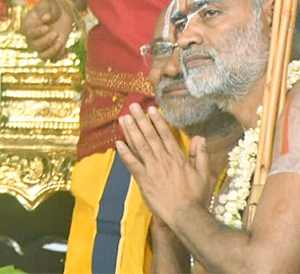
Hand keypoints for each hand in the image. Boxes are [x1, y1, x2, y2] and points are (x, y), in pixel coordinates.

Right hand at [20, 0, 73, 59]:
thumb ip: (45, 9)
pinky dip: (59, 55)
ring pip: (42, 56)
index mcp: (28, 26)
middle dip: (46, 41)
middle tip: (56, 32)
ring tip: (60, 42)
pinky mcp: (52, 50)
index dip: (37, 32)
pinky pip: (53, 59)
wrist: (62, 12)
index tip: (47, 27)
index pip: (28, 33)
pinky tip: (65, 48)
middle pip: (35, 46)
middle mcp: (33, 38)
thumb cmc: (51, 7)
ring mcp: (42, 45)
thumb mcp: (48, 4)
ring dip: (52, 51)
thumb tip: (46, 18)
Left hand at [117, 103, 210, 228]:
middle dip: (140, 120)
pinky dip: (125, 153)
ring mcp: (153, 169)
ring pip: (140, 145)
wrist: (185, 215)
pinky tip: (117, 142)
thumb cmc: (196, 197)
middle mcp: (164, 160)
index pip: (165, 134)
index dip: (157, 121)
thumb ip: (201, 155)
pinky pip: (132, 163)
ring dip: (131, 131)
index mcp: (178, 158)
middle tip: (132, 106)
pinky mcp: (144, 179)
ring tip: (123, 118)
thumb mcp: (203, 175)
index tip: (150, 109)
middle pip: (150, 136)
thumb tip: (200, 138)